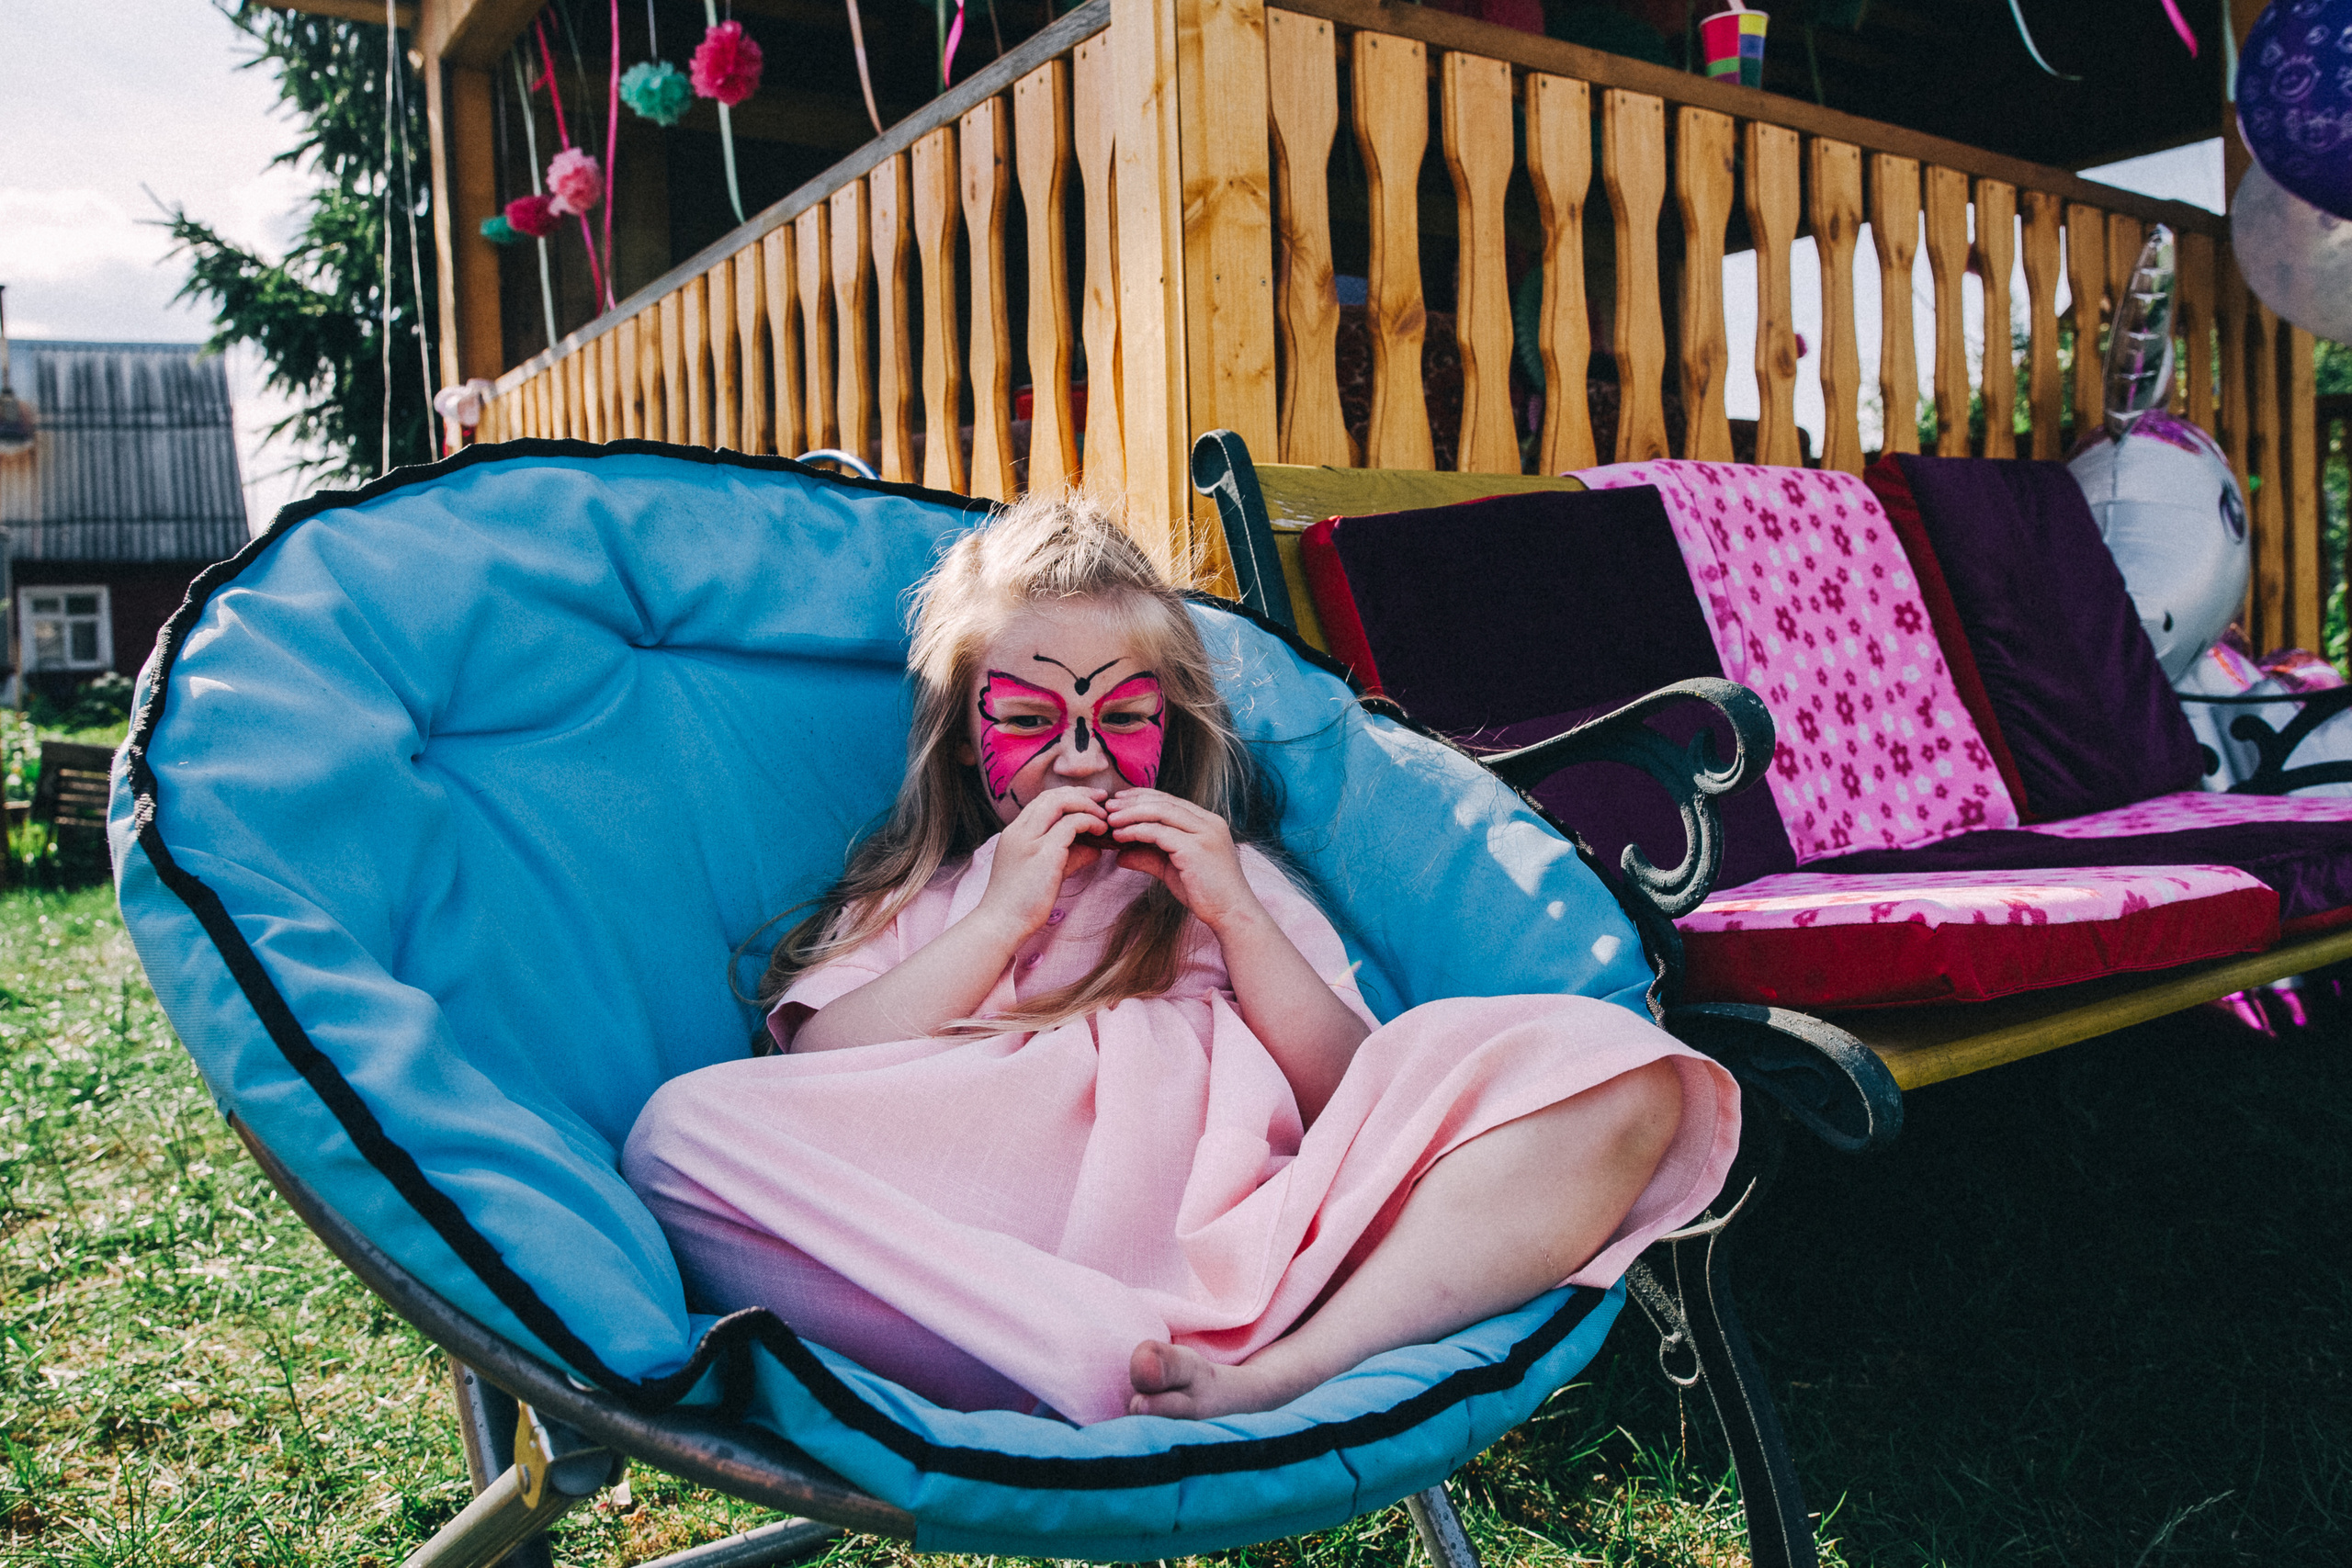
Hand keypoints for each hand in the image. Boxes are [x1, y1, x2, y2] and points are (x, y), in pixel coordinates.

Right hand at [973, 786, 1109, 938]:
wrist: (1001, 924)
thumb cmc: (1020, 904)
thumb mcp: (1046, 873)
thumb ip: (1069, 857)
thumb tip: (1095, 849)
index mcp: (1014, 833)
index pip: (1042, 800)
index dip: (1068, 796)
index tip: (1089, 801)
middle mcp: (1019, 831)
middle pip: (1052, 795)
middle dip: (1081, 793)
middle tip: (1103, 799)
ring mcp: (1029, 840)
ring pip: (1061, 802)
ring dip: (1087, 806)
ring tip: (1104, 818)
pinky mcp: (1043, 853)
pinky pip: (1071, 824)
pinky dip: (1089, 822)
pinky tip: (1100, 832)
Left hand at [1104, 790, 1263, 934]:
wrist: (1231, 914)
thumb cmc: (1206, 894)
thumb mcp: (1172, 869)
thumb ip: (1149, 857)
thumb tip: (1120, 855)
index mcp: (1207, 822)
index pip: (1170, 800)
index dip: (1142, 797)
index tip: (1119, 800)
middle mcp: (1208, 822)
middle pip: (1164, 801)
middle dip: (1132, 801)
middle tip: (1108, 805)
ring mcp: (1204, 833)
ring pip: (1160, 812)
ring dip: (1131, 813)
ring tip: (1110, 819)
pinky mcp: (1196, 849)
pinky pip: (1159, 832)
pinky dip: (1136, 831)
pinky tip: (1121, 836)